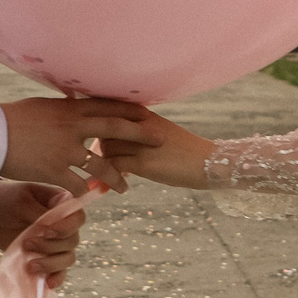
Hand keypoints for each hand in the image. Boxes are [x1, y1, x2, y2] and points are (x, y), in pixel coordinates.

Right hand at [0, 97, 158, 192]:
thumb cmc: (13, 118)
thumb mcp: (42, 106)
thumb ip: (63, 108)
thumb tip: (74, 102)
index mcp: (70, 108)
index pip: (109, 106)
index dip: (131, 110)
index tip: (149, 114)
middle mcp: (73, 127)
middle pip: (116, 129)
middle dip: (141, 135)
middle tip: (161, 142)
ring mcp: (65, 150)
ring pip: (101, 164)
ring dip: (117, 177)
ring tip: (126, 187)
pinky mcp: (53, 170)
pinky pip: (78, 185)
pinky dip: (85, 192)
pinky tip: (90, 198)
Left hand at [0, 181, 85, 275]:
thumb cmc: (3, 199)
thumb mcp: (21, 202)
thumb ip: (41, 214)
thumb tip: (56, 227)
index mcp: (61, 203)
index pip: (77, 217)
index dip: (67, 227)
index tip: (47, 232)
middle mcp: (62, 223)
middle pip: (73, 240)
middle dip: (51, 246)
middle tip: (27, 244)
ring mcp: (55, 242)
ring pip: (67, 258)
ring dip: (51, 264)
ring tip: (29, 266)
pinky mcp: (45, 257)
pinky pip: (59, 271)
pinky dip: (56, 277)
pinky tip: (47, 283)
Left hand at [95, 111, 215, 189]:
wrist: (207, 162)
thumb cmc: (184, 149)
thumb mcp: (159, 132)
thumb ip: (138, 132)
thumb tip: (115, 140)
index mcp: (144, 114)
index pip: (108, 112)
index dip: (96, 123)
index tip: (90, 133)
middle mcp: (140, 124)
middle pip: (103, 130)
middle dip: (98, 146)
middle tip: (98, 160)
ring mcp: (140, 143)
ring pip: (105, 149)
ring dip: (102, 162)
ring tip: (108, 174)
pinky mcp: (142, 163)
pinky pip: (112, 167)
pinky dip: (107, 177)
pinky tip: (111, 185)